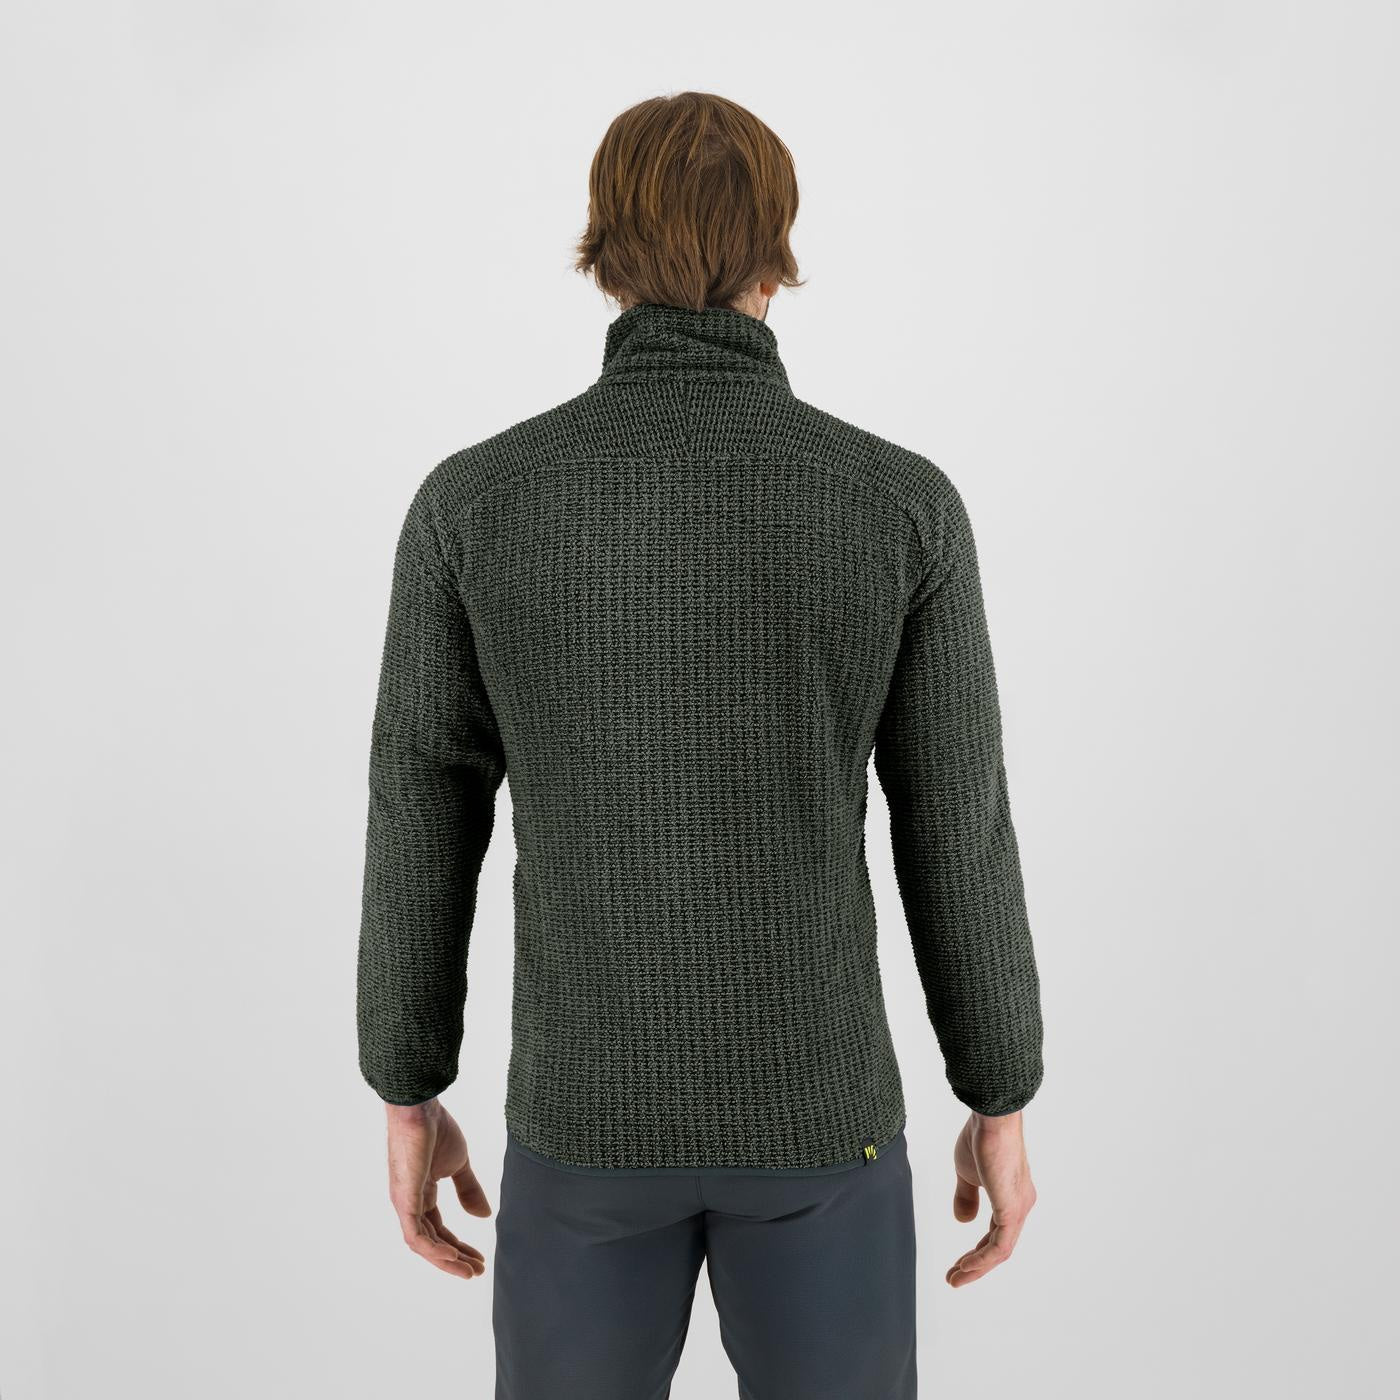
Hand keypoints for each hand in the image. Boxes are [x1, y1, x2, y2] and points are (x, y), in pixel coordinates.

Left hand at [383, 1097, 491, 1278]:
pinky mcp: (404, 1199)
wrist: (421, 1109)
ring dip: (446, 1260)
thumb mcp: (459, 1164)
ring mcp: (405, 1203)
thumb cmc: (436, 1129)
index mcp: (422, 1195)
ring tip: (468, 1271)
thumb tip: (483, 1216)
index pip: (439, 1230)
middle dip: (455, 1259)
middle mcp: (410, 1204)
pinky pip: (415, 1235)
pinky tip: (451, 1256)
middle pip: (432, 1242)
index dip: (459, 1246)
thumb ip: (469, 1189)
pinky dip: (432, 1249)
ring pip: (423, 1244)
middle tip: (477, 1271)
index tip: (480, 1257)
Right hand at [946, 1109, 1036, 1287]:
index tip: (958, 1263)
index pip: (996, 1232)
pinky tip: (965, 1266)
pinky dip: (982, 1260)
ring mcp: (1019, 1209)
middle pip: (999, 1246)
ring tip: (955, 1278)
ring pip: (1000, 1250)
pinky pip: (1000, 1246)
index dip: (977, 1250)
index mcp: (1011, 1196)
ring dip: (976, 1267)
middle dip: (976, 1264)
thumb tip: (962, 1221)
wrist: (991, 1120)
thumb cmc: (981, 1138)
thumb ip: (966, 1196)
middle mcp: (1021, 1205)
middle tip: (954, 1278)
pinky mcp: (1012, 1210)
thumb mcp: (967, 1172)